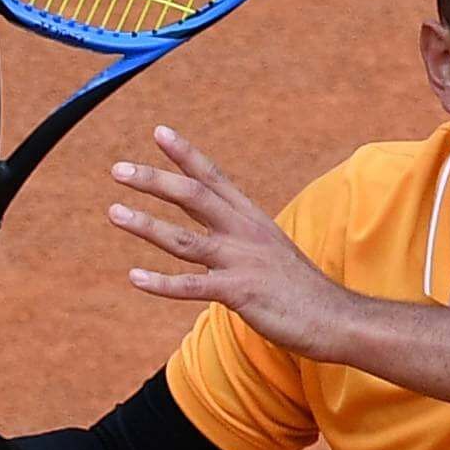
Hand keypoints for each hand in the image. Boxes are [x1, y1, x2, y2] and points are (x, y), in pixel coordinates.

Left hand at [110, 126, 359, 359]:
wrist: (335, 318)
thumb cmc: (302, 289)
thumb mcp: (272, 250)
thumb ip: (241, 238)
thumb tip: (215, 233)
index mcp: (252, 220)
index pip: (214, 178)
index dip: (186, 155)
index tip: (159, 132)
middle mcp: (244, 234)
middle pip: (194, 197)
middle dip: (154, 180)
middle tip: (118, 169)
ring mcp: (241, 262)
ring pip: (184, 239)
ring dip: (146, 224)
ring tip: (114, 211)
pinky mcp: (239, 293)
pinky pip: (192, 287)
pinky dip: (162, 283)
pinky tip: (134, 278)